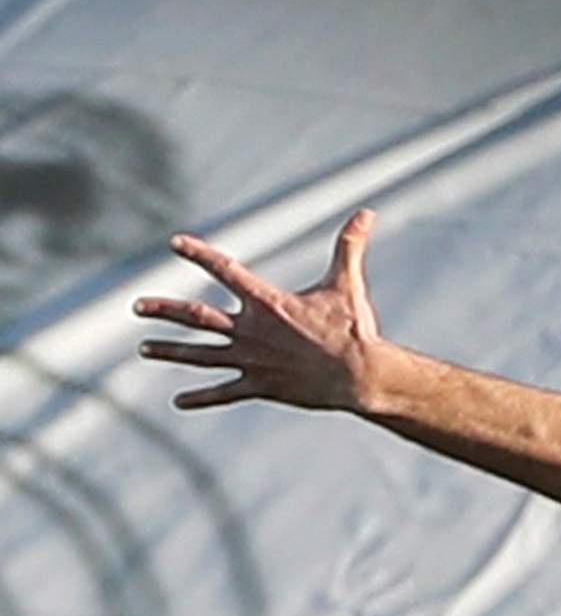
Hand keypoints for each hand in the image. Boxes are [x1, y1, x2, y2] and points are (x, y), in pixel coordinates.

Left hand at [137, 208, 393, 415]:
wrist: (362, 375)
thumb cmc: (355, 330)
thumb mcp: (347, 285)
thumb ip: (350, 247)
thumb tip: (367, 213)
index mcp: (268, 302)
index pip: (225, 270)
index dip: (199, 254)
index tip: (175, 243)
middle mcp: (252, 330)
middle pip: (197, 317)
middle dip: (164, 309)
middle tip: (137, 306)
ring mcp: (253, 359)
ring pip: (201, 354)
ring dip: (170, 350)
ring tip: (145, 348)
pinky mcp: (262, 385)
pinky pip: (225, 392)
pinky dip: (202, 398)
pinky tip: (179, 402)